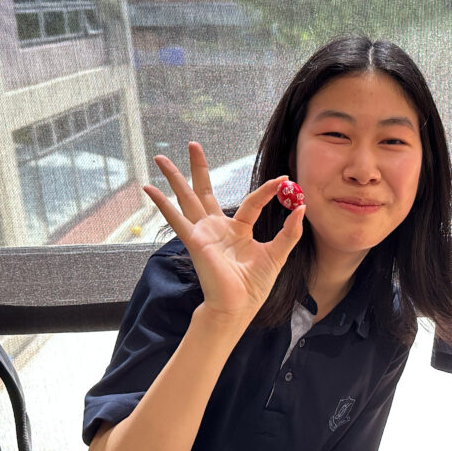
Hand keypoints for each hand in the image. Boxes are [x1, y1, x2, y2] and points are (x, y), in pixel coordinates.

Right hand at [144, 142, 305, 320]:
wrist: (238, 306)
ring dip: (173, 178)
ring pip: (186, 198)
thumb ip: (289, 232)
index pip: (252, 202)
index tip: (284, 178)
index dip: (268, 190)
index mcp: (238, 230)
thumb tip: (302, 207)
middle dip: (198, 168)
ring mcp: (203, 233)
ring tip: (161, 157)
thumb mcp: (277, 254)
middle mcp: (217, 228)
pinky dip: (163, 204)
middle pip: (204, 191)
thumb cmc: (254, 286)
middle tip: (193, 144)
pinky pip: (176, 220)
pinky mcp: (195, 241)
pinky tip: (149, 189)